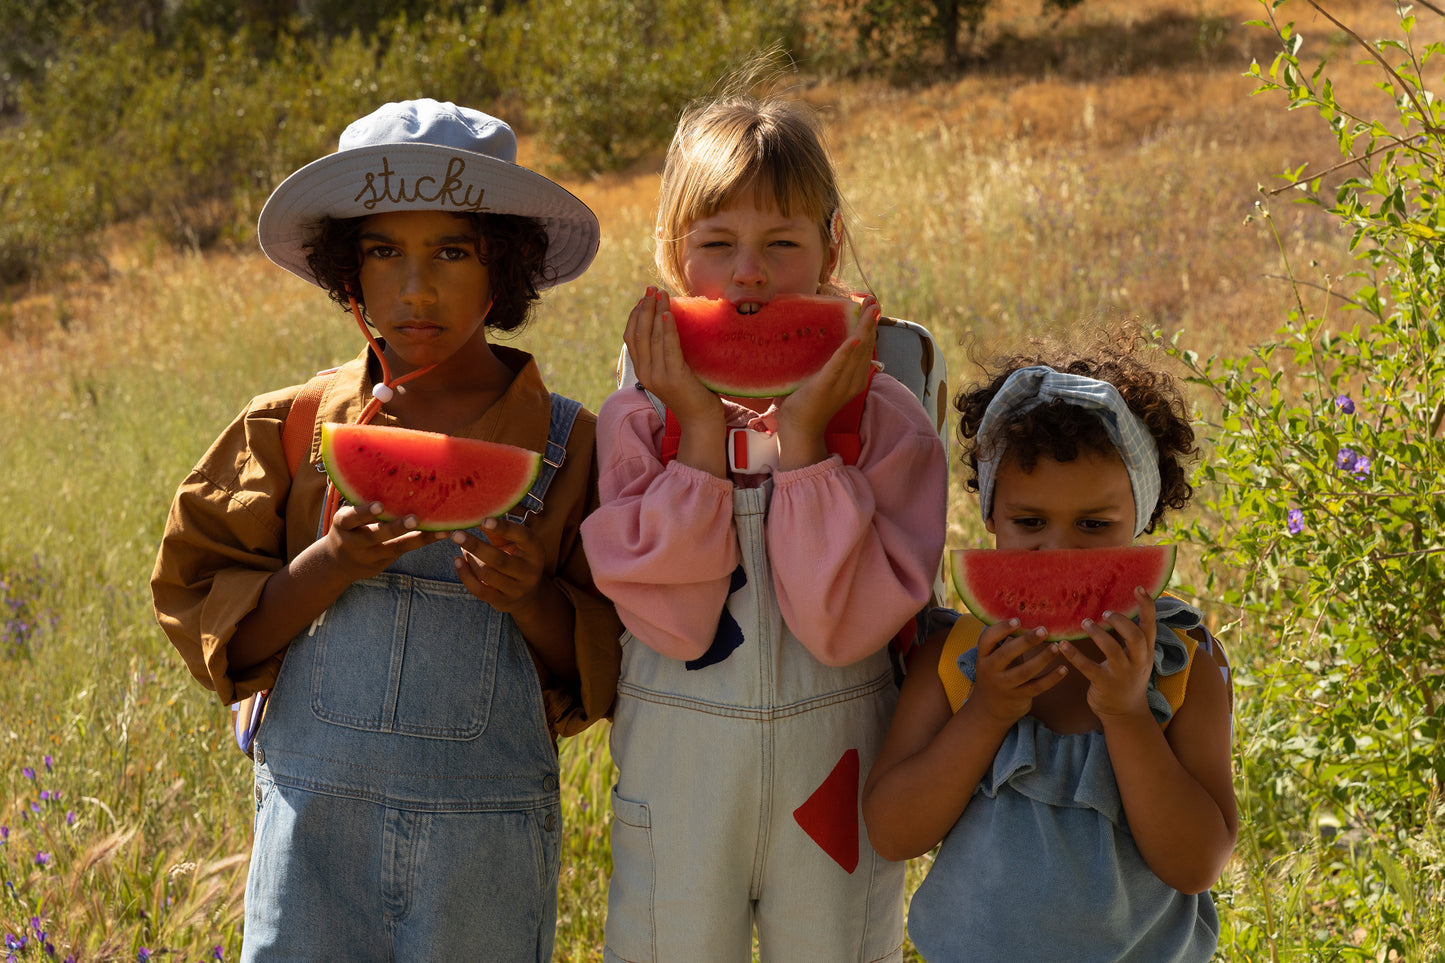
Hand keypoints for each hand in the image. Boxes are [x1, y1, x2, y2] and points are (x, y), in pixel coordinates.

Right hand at [322, 501, 445, 581]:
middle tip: (414, 519)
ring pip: (396, 546)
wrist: (338, 563)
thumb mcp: (347, 515)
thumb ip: (362, 501)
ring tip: (440, 530)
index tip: (379, 506)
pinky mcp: (383, 562)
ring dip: (418, 538)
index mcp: (343, 524)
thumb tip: (389, 470)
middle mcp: (355, 541)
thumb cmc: (349, 525)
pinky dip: (423, 541)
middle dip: (395, 528)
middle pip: (375, 535)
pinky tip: (442, 533)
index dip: (364, 512)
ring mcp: (370, 555)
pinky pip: (405, 550)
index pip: (351, 517)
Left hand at [451, 517, 547, 613]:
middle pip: (500, 559)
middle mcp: (530, 572)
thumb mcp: (512, 544)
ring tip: (461, 546)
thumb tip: (474, 514)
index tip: (484, 519)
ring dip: (470, 559)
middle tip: (456, 534)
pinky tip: (458, 562)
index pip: (523, 537)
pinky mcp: (502, 601)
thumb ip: (496, 531)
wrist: (526, 595)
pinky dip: (465, 575)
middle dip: (476, 546)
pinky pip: (479, 590)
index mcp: (536, 552)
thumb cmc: (515, 559)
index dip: (504, 528)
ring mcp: (517, 589)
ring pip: (486, 574)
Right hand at [626, 286, 723, 426]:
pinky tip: (667, 313)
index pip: (631, 339)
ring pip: (652, 337)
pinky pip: (668, 347)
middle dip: (644, 308)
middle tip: (651, 289)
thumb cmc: (691, 393)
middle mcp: (645, 375)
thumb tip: (669, 324)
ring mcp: (658, 377)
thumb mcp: (673, 371)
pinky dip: (666, 328)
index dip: (635, 316)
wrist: (700, 421)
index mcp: (642, 373)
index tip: (642, 298)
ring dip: (656, 312)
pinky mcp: (673, 378)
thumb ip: (666, 354)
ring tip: (661, 294)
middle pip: (638, 334)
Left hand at [775, 295, 879, 439]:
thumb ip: (826, 363)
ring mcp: (842, 383)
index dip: (869, 326)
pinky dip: (848, 351)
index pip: (866, 348)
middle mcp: (854, 380)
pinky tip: (855, 337)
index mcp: (854, 378)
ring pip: (858, 350)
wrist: (799, 429)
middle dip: (870, 321)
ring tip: (870, 308)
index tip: (872, 306)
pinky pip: (839, 365)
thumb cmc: (806, 403)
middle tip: (873, 299)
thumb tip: (817, 339)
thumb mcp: (822, 379)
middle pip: (866, 345)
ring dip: (864, 327)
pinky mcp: (826, 385)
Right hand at [969, 618, 1066, 727]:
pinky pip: (1037, 687)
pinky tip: (1064, 669)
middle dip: (1026, 642)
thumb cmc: (998, 671)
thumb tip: (1027, 612)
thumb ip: (1006, 640)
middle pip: (1006, 654)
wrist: (990, 708)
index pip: (987, 639)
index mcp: (984, 655)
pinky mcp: (1018, 697)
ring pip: (1024, 672)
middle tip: (1043, 630)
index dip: (1001, 629)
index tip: (1017, 620)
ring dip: (1042, 659)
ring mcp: (1004, 685)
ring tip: (1057, 647)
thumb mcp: (994, 656)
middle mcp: (990, 669)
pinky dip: (1051, 678)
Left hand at [1059, 587, 1156, 721]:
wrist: (1126, 713)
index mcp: (1146, 651)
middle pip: (1135, 637)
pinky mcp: (1104, 684)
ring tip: (1085, 623)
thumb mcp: (1138, 657)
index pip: (1150, 626)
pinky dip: (1074, 655)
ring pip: (1112, 651)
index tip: (1138, 587)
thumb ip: (1132, 636)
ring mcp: (1121, 674)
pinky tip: (1062, 645)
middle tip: (1105, 613)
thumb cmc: (1129, 677)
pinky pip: (1088, 668)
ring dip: (1097, 634)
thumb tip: (1120, 608)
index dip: (1146, 606)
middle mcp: (1137, 662)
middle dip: (1121, 622)